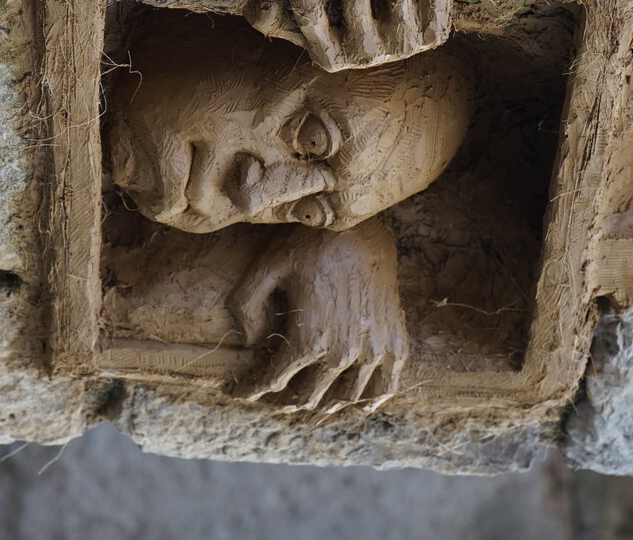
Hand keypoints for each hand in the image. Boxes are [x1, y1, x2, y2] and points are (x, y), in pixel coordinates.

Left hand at [226, 218, 408, 413]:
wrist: (362, 227)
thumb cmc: (309, 244)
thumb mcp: (265, 266)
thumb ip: (245, 305)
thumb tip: (249, 342)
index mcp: (308, 340)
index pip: (272, 382)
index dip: (250, 389)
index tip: (237, 391)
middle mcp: (342, 353)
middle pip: (307, 396)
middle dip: (283, 400)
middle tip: (270, 395)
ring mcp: (373, 351)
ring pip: (345, 399)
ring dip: (323, 406)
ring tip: (306, 403)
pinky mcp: (395, 342)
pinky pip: (386, 387)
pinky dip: (369, 402)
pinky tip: (353, 403)